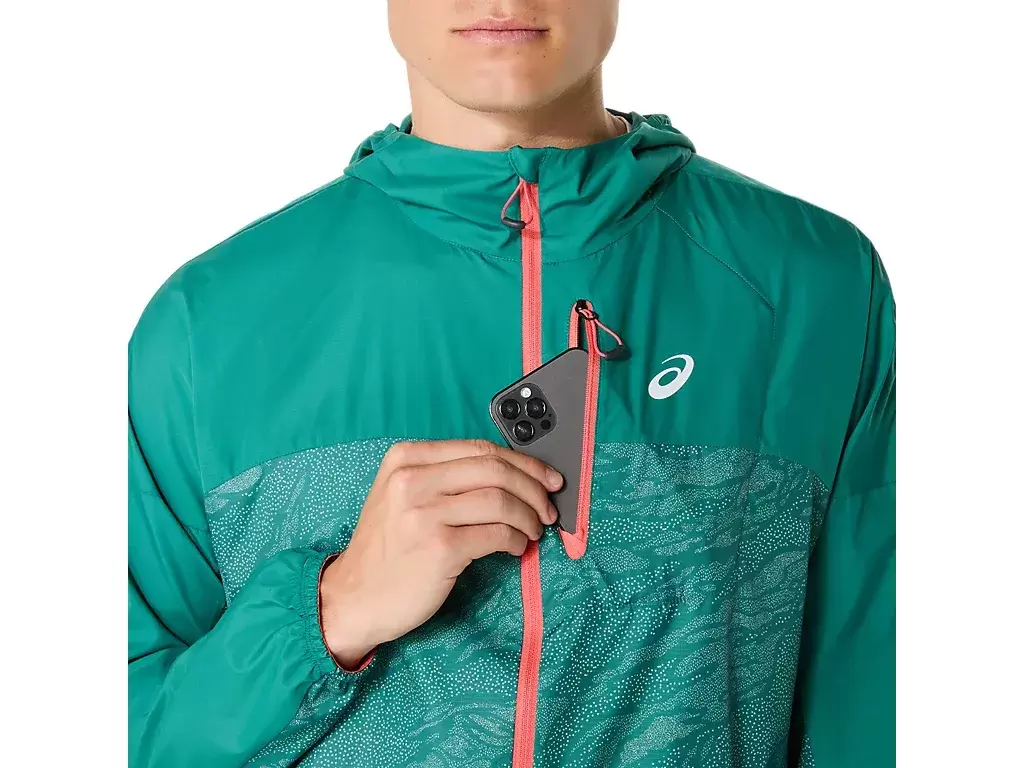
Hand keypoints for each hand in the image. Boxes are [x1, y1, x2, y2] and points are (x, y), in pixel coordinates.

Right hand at [319, 439, 562, 668]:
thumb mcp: (402, 497)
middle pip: (495, 469)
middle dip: (533, 487)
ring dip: (528, 516)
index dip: (522, 462)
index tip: (546, 477)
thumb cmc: (387, 548)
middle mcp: (412, 479)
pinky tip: (516, 547)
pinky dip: (516, 540)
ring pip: (500, 500)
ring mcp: (424, 513)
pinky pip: (496, 534)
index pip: (480, 448)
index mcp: (406, 458)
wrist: (352, 597)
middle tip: (548, 507)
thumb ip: (445, 478)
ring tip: (533, 531)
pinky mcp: (440, 548)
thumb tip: (513, 475)